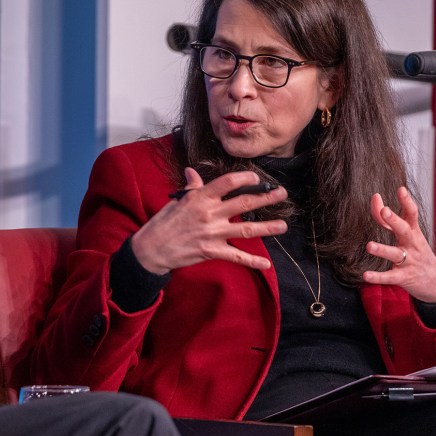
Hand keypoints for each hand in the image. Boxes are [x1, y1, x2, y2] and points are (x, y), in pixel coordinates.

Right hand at [130, 167, 285, 274]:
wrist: (152, 248)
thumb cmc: (163, 222)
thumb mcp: (177, 201)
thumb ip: (191, 187)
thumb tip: (192, 171)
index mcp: (200, 197)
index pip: (228, 182)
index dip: (245, 178)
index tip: (257, 178)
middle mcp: (209, 213)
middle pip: (244, 203)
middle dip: (266, 198)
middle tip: (282, 194)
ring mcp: (212, 233)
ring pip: (246, 229)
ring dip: (267, 227)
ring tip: (283, 226)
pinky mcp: (212, 251)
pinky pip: (236, 256)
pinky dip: (252, 261)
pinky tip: (266, 263)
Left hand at [362, 186, 435, 302]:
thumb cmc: (416, 251)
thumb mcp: (407, 233)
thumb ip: (388, 218)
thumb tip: (375, 197)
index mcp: (414, 232)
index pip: (411, 214)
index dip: (406, 202)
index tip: (401, 189)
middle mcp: (412, 245)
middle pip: (404, 230)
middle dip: (395, 220)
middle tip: (385, 210)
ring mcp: (409, 261)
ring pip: (395, 254)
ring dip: (382, 249)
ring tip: (369, 246)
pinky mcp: (404, 277)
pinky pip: (390, 277)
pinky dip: (378, 277)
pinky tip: (365, 276)